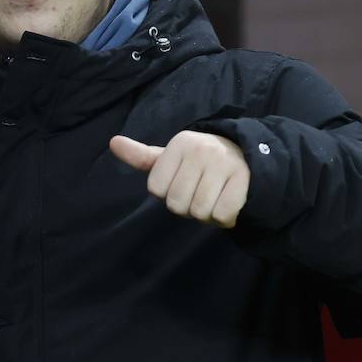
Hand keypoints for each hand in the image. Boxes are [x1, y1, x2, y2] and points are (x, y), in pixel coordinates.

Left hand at [110, 131, 250, 227]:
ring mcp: (223, 162)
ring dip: (207, 215)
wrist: (248, 157)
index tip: (184, 181)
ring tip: (215, 197)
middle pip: (177, 204)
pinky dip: (225, 219)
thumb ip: (142, 156)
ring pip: (199, 212)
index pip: (156, 189)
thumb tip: (113, 142)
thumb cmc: (200, 163)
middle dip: (188, 207)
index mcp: (180, 143)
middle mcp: (201, 149)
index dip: (169, 193)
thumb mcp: (171, 157)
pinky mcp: (243, 179)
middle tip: (201, 192)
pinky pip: (222, 215)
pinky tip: (229, 202)